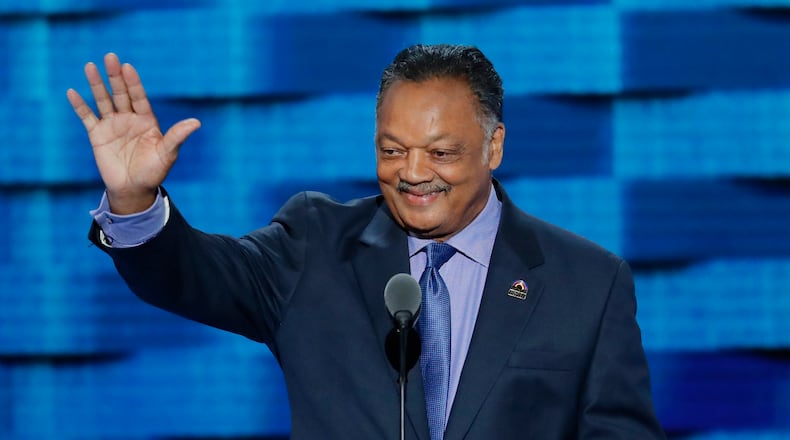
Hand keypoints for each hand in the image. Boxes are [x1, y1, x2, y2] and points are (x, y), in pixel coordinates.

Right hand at [67, 53, 200, 213]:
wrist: (134, 189)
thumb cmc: (154, 172)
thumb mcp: (167, 154)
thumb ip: (177, 136)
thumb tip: (197, 122)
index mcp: (146, 120)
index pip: (139, 97)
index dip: (134, 83)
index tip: (128, 67)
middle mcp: (129, 118)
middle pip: (120, 94)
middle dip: (115, 76)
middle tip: (110, 57)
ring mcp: (112, 125)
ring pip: (103, 100)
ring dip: (96, 84)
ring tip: (90, 66)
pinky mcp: (97, 135)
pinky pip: (87, 117)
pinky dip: (79, 106)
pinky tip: (72, 92)